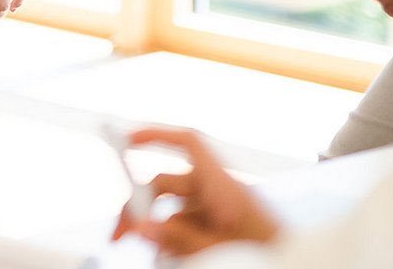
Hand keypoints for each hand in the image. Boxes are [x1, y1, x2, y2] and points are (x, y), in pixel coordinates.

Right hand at [109, 127, 279, 254]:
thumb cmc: (272, 255)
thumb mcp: (219, 249)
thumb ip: (179, 238)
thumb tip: (142, 226)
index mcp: (225, 185)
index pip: (189, 143)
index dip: (157, 136)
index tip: (126, 140)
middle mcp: (220, 191)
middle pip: (167, 184)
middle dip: (140, 207)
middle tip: (121, 235)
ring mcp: (220, 209)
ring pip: (174, 211)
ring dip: (161, 232)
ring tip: (161, 258)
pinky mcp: (222, 226)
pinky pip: (188, 225)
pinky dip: (177, 240)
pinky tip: (178, 259)